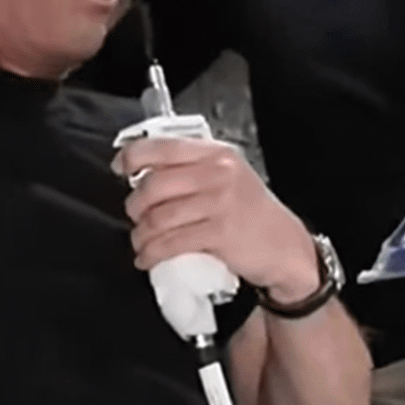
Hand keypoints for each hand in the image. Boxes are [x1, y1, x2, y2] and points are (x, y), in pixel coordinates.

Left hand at [114, 135, 320, 304]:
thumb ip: (193, 168)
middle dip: (134, 206)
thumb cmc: (251, 213)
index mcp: (216, 153)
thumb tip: (143, 172)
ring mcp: (220, 203)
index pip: (161, 146)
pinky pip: (170, 243)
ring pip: (158, 218)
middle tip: (136, 217)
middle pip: (153, 185)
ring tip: (141, 242)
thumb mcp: (228, 176)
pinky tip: (148, 258)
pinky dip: (151, 254)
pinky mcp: (219, 233)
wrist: (284, 246)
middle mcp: (218, 173)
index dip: (131, 157)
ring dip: (140, 235)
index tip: (120, 168)